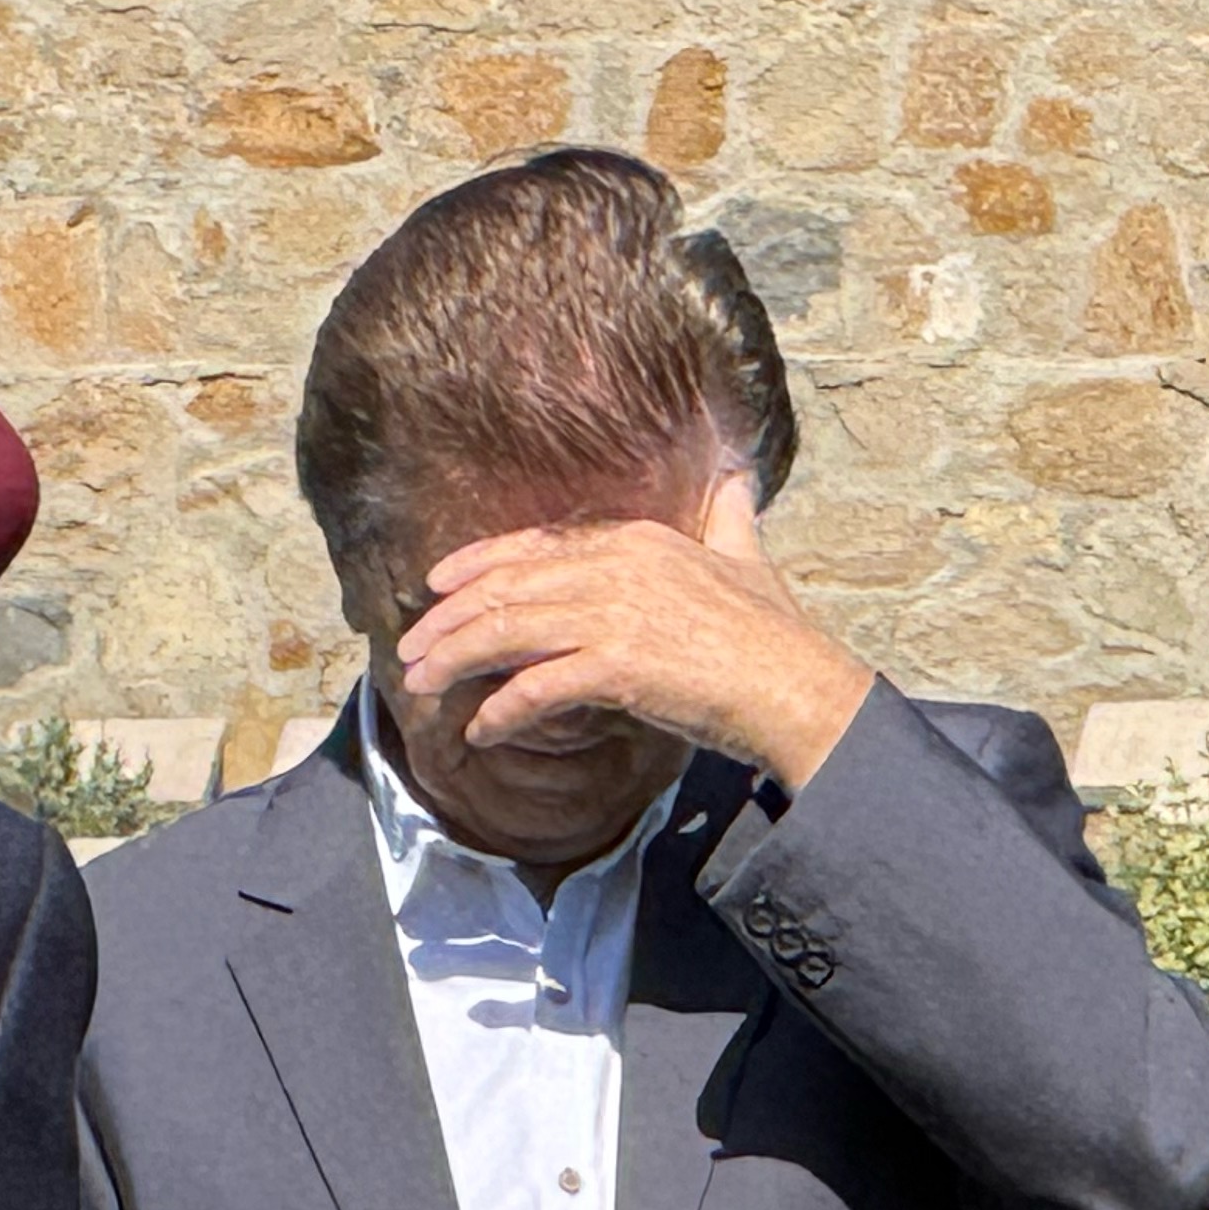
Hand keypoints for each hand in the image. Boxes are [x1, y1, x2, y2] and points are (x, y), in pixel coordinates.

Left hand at [396, 476, 874, 789]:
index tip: (434, 585)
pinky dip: (502, 711)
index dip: (475, 564)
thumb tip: (736, 478)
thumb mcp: (749, 557)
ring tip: (422, 684)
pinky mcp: (619, 667)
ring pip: (507, 634)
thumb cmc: (774, 634)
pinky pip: (537, 688)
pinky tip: (482, 731)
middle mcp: (618, 568)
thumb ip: (730, 516)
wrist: (799, 686)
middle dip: (448, 620)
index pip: (533, 547)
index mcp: (637, 540)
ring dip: (455, 660)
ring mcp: (615, 616)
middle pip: (507, 590)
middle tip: (409, 648)